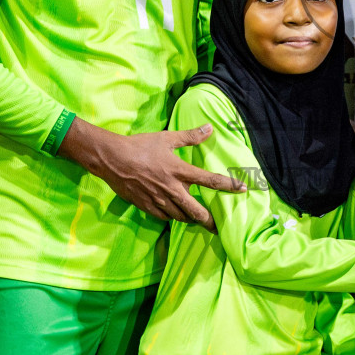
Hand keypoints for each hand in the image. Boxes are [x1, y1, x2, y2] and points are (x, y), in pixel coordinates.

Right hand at [59, 118, 244, 230]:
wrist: (112, 159)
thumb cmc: (140, 146)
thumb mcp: (167, 138)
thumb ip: (190, 136)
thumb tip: (210, 128)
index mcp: (179, 171)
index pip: (210, 180)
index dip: (229, 186)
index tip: (243, 190)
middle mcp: (172, 189)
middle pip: (196, 212)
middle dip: (210, 221)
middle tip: (218, 226)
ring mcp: (159, 200)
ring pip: (181, 217)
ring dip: (191, 219)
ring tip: (199, 220)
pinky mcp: (146, 207)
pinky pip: (165, 217)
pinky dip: (173, 217)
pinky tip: (175, 214)